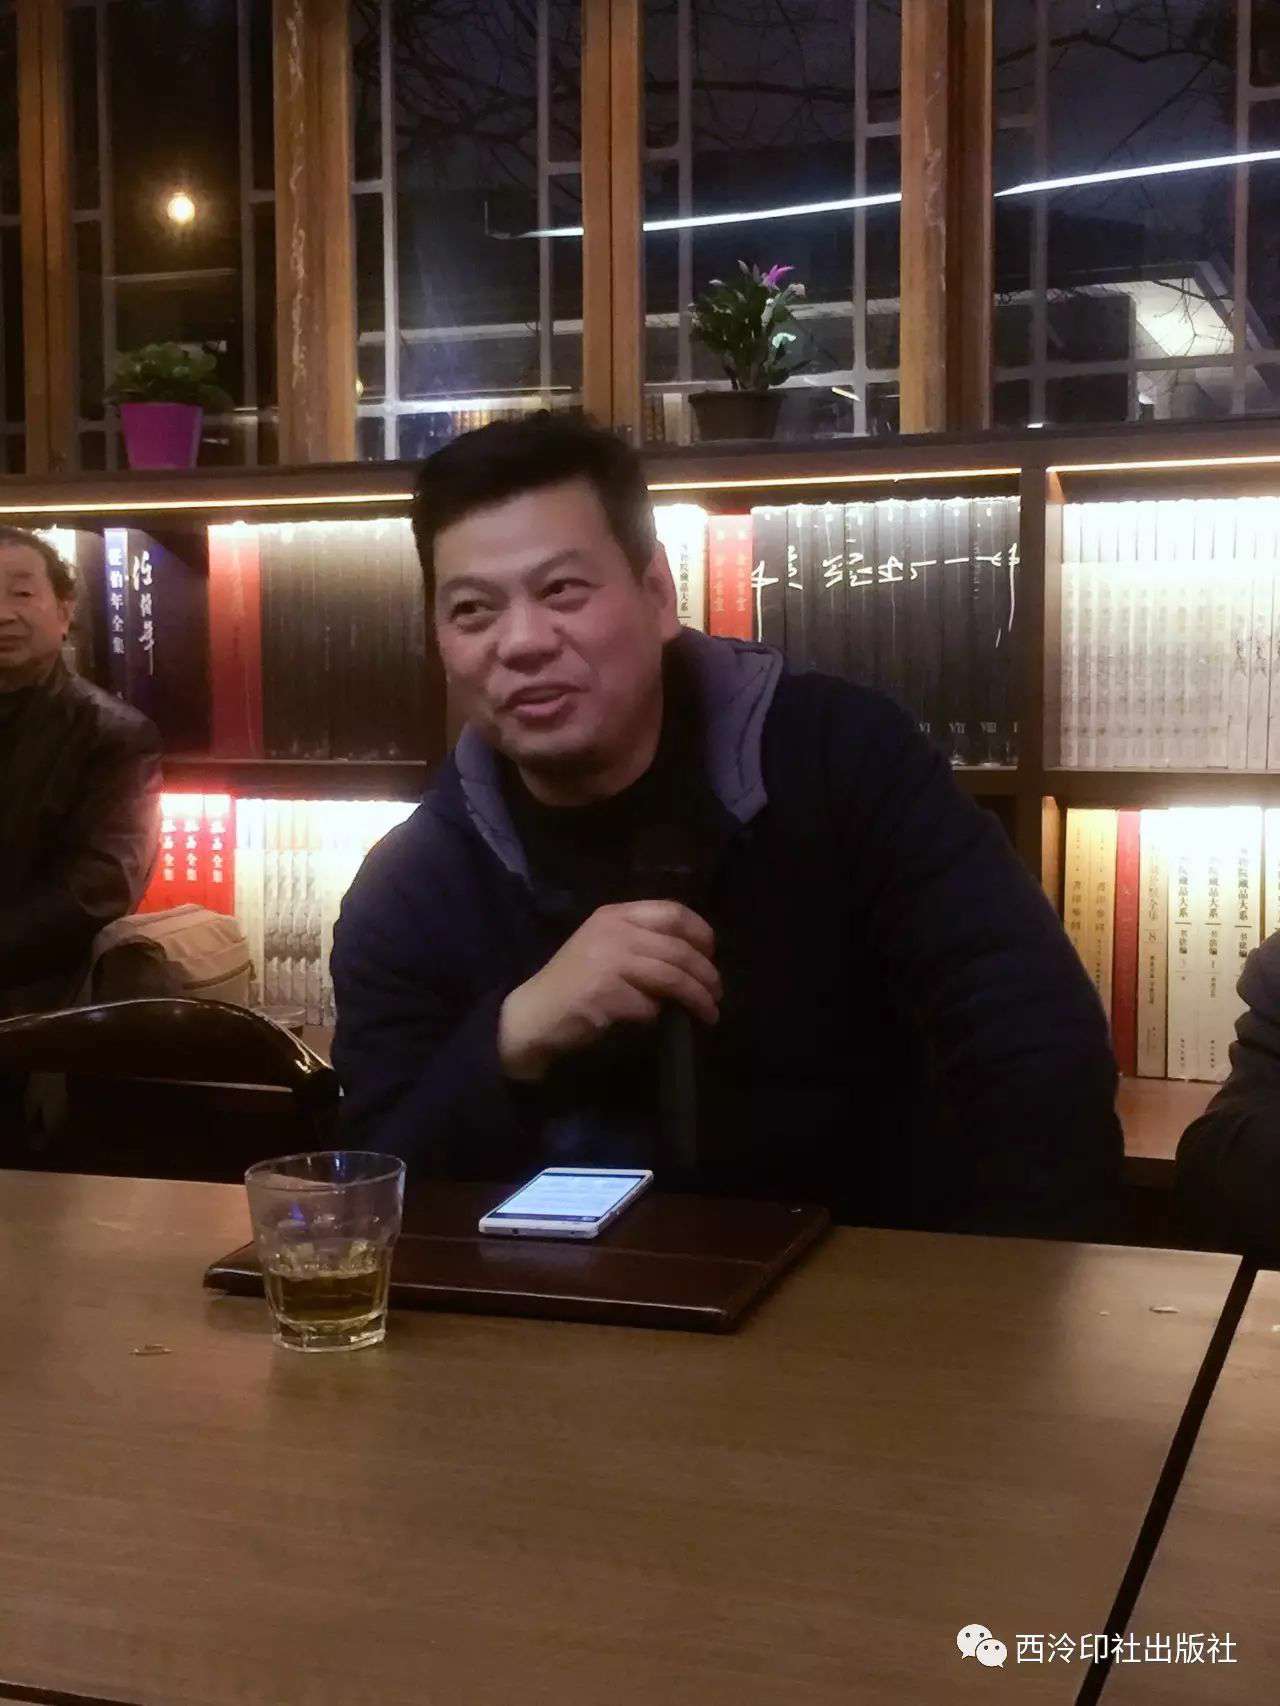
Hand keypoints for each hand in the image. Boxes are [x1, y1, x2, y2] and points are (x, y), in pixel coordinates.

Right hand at [498, 900, 719, 1081]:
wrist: (532, 1015)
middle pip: (679, 948)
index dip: (702, 933)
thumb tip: (692, 961)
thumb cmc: (572, 983)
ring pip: (673, 977)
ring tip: (709, 1014)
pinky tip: (653, 1024)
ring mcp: (610, 961)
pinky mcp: (608, 994)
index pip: (673, 912)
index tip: (711, 954)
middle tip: (717, 993)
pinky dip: (656, 1017)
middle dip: (707, 974)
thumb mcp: (604, 947)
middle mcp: (614, 932)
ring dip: (697, 999)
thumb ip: (641, 943)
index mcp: (615, 915)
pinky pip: (650, 1007)